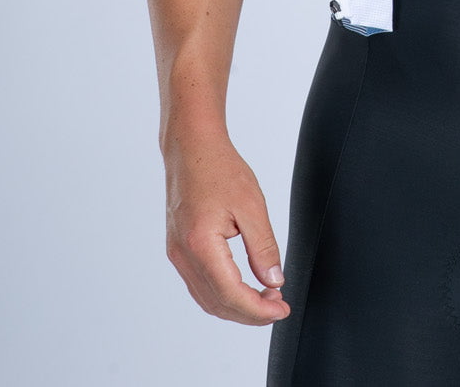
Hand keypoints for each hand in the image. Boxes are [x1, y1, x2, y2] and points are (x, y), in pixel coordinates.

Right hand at [164, 133, 289, 325]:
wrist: (191, 147)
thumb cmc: (220, 169)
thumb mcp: (252, 205)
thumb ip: (263, 247)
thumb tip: (274, 281)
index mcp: (200, 244)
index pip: (231, 295)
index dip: (258, 310)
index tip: (282, 309)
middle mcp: (183, 255)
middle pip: (217, 304)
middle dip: (250, 312)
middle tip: (278, 304)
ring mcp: (177, 253)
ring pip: (206, 298)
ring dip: (236, 305)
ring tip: (266, 294)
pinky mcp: (178, 249)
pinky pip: (200, 284)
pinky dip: (222, 293)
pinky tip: (244, 284)